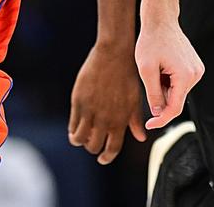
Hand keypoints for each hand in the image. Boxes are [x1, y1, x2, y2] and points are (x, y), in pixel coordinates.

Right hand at [68, 41, 145, 163]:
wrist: (114, 54)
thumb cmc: (127, 76)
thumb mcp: (135, 100)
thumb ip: (136, 121)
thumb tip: (141, 138)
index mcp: (120, 120)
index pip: (112, 148)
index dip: (106, 157)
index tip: (103, 159)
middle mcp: (104, 118)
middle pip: (94, 145)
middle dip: (93, 148)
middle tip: (92, 145)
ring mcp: (90, 110)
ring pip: (79, 138)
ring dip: (79, 141)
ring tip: (80, 137)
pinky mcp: (78, 100)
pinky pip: (72, 123)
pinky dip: (73, 129)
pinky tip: (75, 127)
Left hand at [135, 21, 203, 130]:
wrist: (160, 20)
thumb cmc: (151, 41)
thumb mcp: (146, 70)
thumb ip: (153, 94)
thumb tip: (158, 113)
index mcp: (185, 76)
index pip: (174, 108)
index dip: (161, 119)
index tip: (149, 124)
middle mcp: (196, 74)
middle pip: (176, 100)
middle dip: (161, 97)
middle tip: (149, 80)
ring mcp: (197, 70)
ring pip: (178, 92)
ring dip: (165, 88)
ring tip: (156, 69)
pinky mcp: (195, 67)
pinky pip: (181, 83)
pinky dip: (170, 82)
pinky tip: (163, 67)